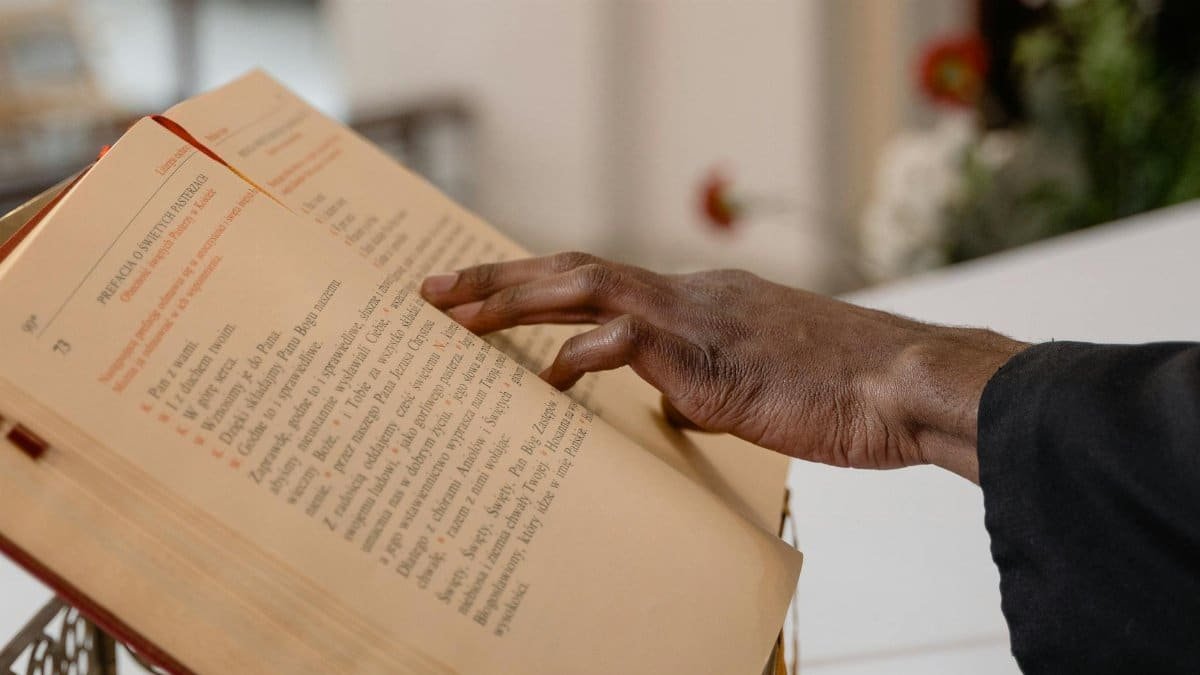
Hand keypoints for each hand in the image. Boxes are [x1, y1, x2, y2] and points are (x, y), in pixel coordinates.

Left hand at [421, 253, 1027, 482]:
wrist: (905, 386)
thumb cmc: (842, 392)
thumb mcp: (758, 386)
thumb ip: (700, 384)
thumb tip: (662, 403)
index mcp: (699, 301)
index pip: (600, 285)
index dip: (537, 288)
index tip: (484, 298)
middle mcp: (689, 295)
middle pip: (574, 270)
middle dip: (499, 278)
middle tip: (435, 290)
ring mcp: (697, 318)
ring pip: (585, 286)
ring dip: (515, 297)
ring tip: (454, 313)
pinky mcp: (709, 353)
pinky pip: (627, 340)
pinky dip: (582, 356)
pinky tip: (550, 379)